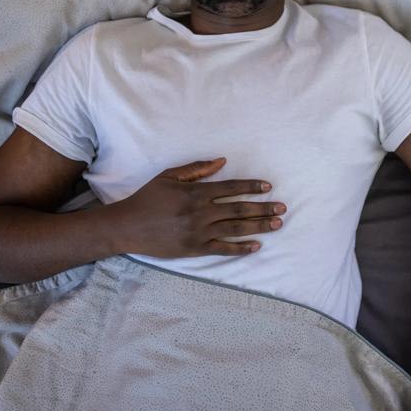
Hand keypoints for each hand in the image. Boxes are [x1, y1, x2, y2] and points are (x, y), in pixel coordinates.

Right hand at [114, 157, 285, 257]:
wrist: (128, 227)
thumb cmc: (148, 198)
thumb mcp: (169, 177)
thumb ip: (197, 169)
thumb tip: (222, 162)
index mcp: (195, 193)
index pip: (231, 188)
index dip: (251, 187)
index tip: (268, 186)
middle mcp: (200, 213)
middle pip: (239, 209)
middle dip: (263, 208)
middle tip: (282, 208)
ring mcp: (198, 233)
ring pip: (235, 229)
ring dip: (259, 226)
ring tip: (277, 224)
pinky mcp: (194, 249)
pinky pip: (222, 249)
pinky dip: (240, 248)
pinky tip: (256, 246)